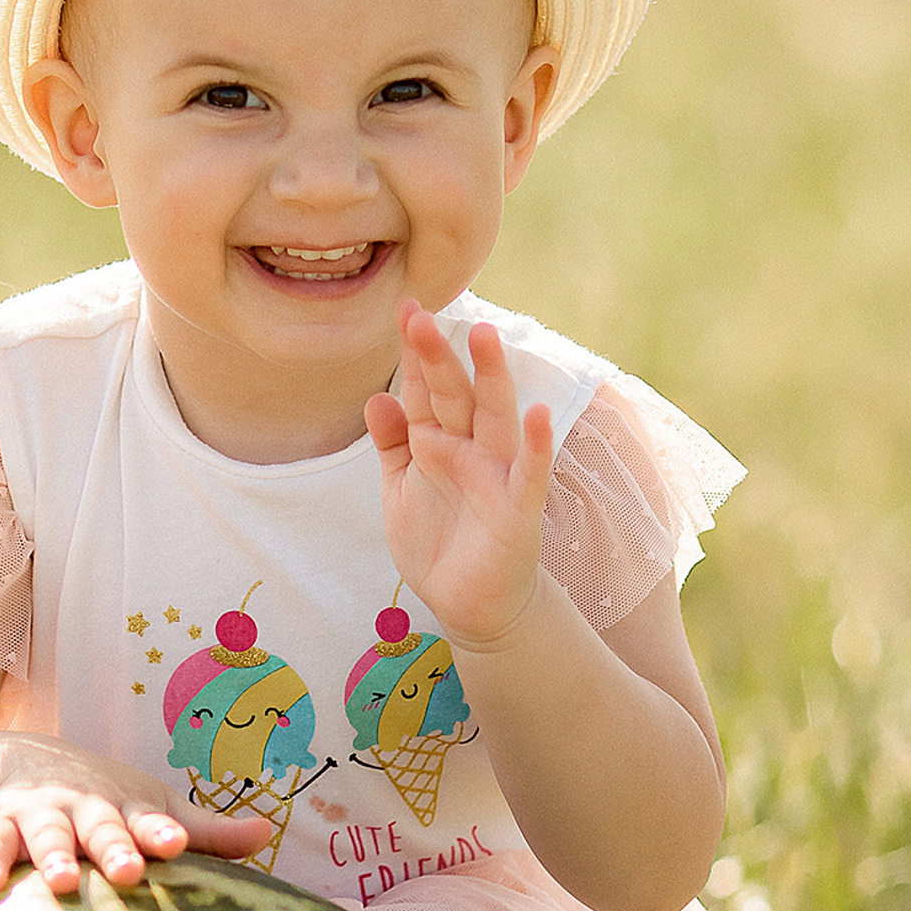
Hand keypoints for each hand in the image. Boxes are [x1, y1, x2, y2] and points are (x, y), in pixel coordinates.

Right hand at [0, 748, 272, 898]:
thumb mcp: (153, 810)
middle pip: (100, 827)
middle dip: (112, 848)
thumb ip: (206, 833)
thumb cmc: (107, 804)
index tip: (175, 844)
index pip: (149, 821)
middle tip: (127, 871)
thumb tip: (268, 833)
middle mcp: (84, 808)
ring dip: (54, 855)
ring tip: (63, 881)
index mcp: (126, 809)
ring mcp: (39, 815)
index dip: (160, 832)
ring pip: (47, 835)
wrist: (25, 767)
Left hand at [365, 301, 552, 648]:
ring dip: (491, 378)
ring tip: (484, 336)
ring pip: (494, 417)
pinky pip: (529, 471)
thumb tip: (376, 396)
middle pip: (453, 394)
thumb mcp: (399, 488)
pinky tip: (535, 412)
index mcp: (437, 441)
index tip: (403, 307)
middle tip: (419, 313)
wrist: (470, 603)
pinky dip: (534, 443)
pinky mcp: (518, 507)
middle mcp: (469, 449)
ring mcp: (496, 474)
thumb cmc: (438, 540)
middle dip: (438, 356)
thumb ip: (391, 443)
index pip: (424, 389)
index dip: (414, 353)